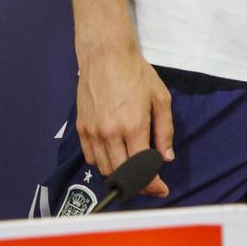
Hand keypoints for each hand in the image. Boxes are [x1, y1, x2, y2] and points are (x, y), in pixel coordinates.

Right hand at [76, 43, 173, 196]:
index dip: (152, 183)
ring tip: (134, 172)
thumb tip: (165, 157)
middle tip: (149, 183)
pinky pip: (91, 157)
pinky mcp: (81, 129)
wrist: (106, 56)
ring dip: (120, 175)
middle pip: (121, 173)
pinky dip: (104, 163)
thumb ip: (164, 131)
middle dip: (137, 184)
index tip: (161, 189)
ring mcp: (92, 132)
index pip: (141, 167)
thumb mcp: (161, 100)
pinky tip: (116, 157)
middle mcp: (109, 133)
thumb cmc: (137, 74)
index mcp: (133, 126)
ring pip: (104, 168)